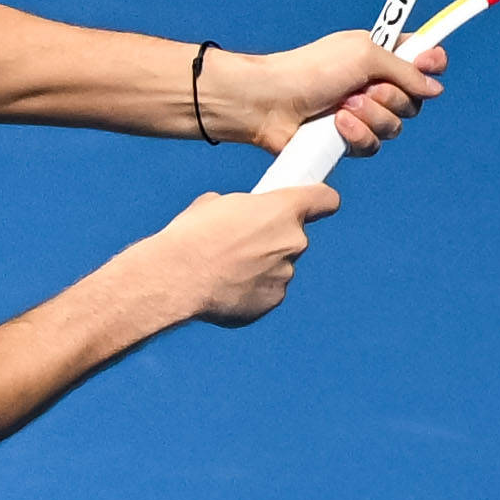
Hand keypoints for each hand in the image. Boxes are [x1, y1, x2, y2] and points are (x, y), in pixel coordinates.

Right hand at [142, 183, 334, 328]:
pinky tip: (223, 289)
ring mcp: (285, 274)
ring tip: (222, 271)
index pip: (326, 199)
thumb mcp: (212, 206)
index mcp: (283, 208)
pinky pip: (267, 292)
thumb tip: (239, 217)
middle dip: (272, 240)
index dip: (318, 201)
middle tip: (239, 244)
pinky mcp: (272, 300)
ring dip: (259, 268)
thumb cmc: (189, 238)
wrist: (174, 279)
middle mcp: (293, 240)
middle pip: (295, 237)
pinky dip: (250, 291)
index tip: (310, 205)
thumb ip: (240, 210)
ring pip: (279, 267)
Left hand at [220, 29, 442, 155]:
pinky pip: (373, 145)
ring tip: (343, 105)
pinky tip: (336, 124)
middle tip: (364, 88)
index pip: (421, 60)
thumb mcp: (364, 54)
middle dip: (393, 95)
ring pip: (396, 127)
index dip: (431, 63)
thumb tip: (435, 89)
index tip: (431, 63)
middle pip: (415, 100)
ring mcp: (361, 115)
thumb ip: (405, 69)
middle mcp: (375, 85)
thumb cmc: (312, 70)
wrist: (271, 102)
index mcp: (380, 56)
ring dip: (372, 115)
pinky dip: (357, 134)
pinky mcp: (346, 141)